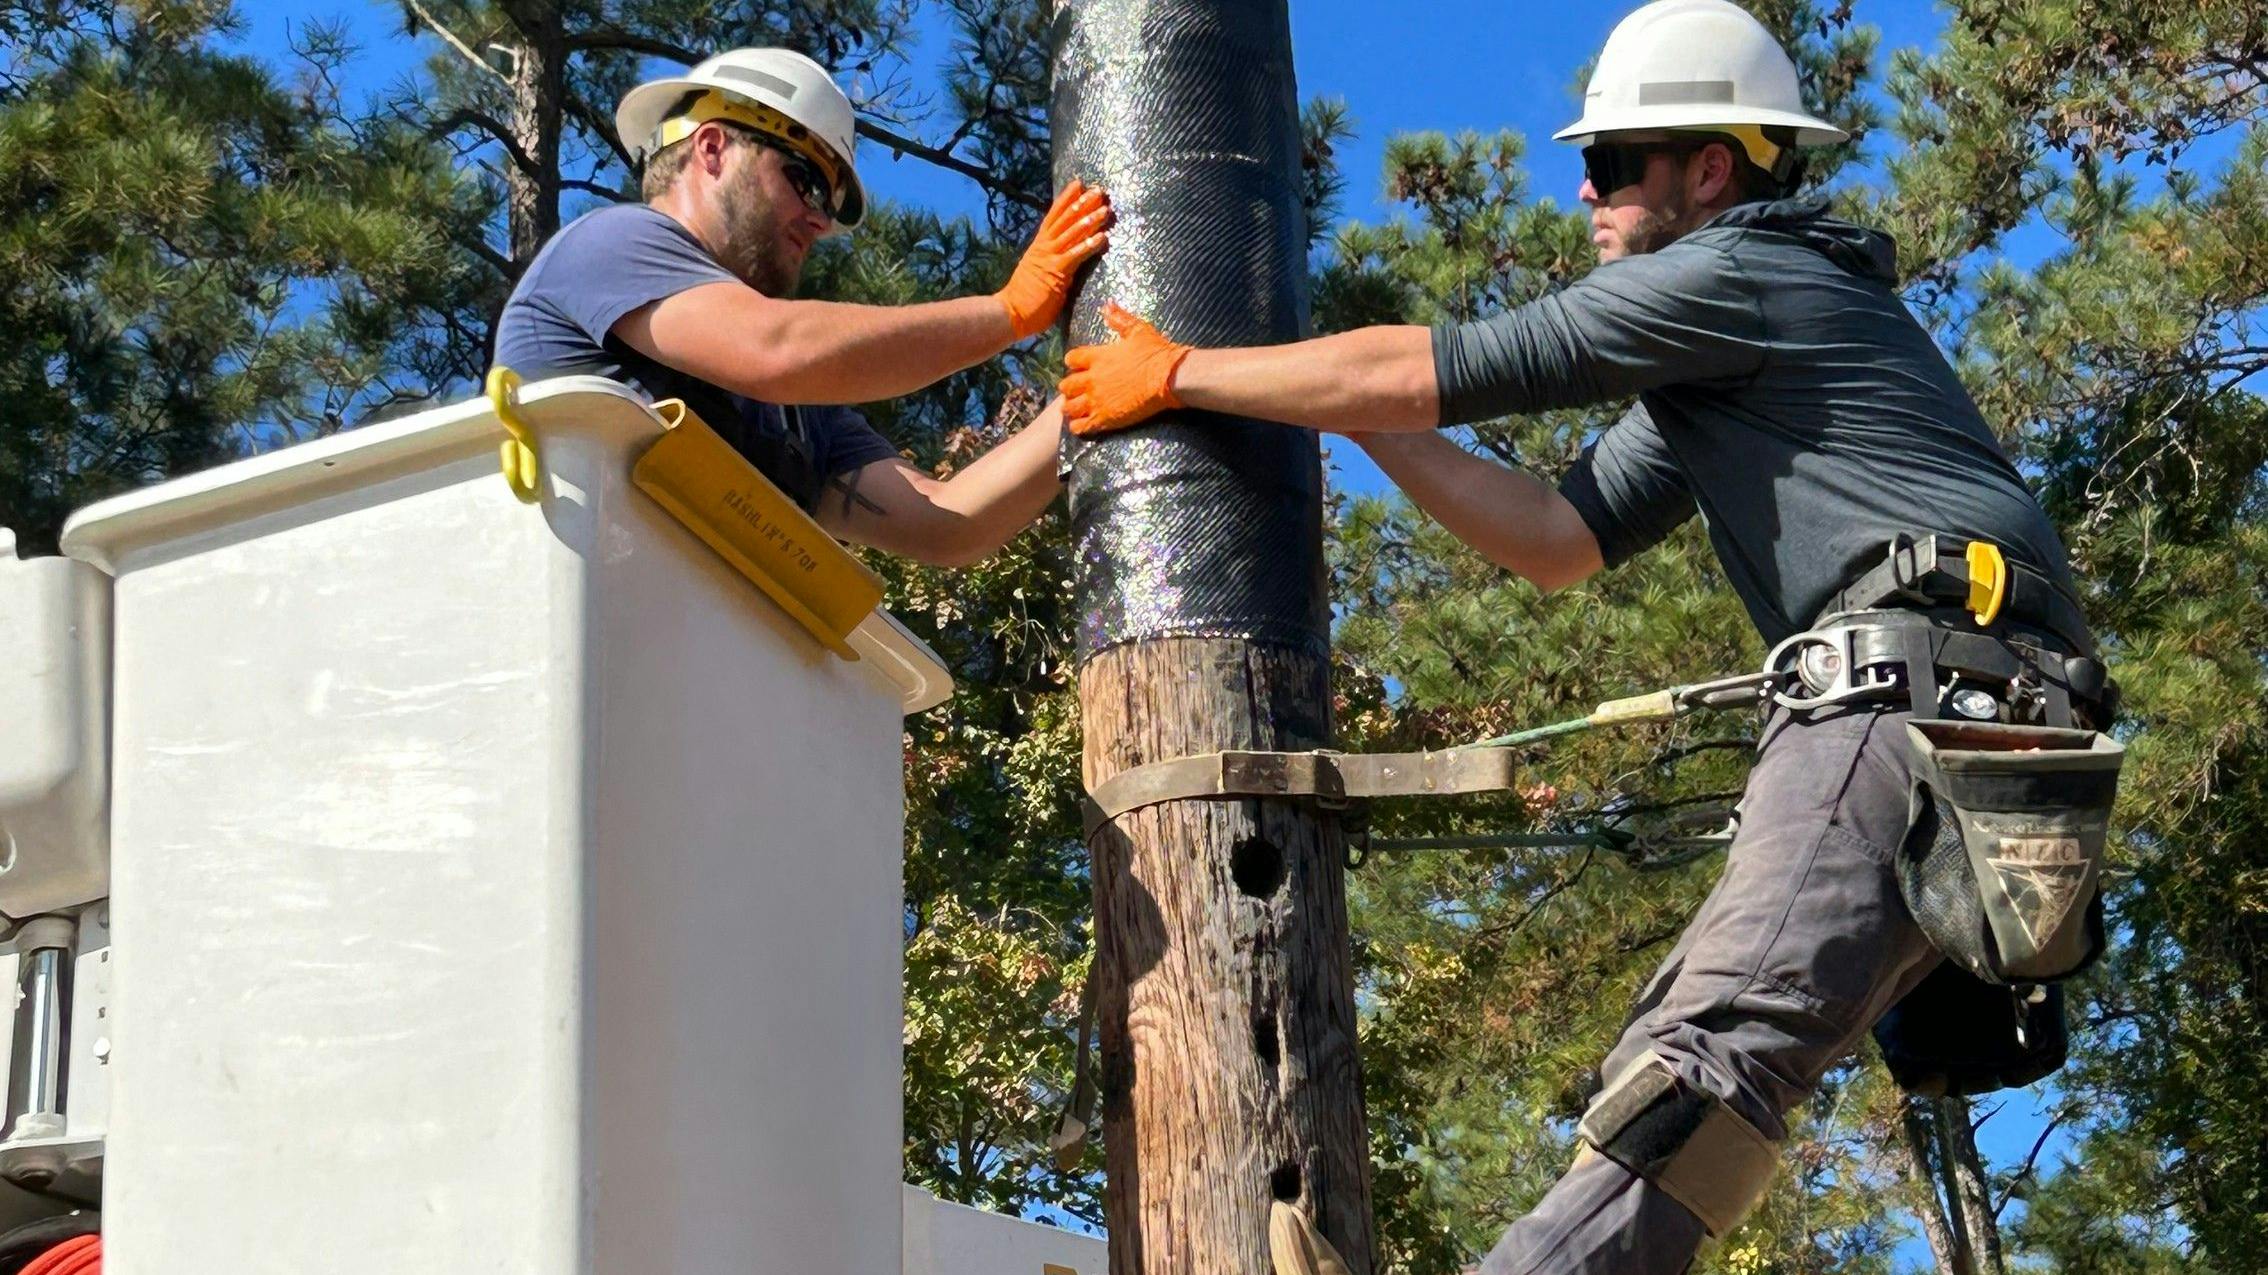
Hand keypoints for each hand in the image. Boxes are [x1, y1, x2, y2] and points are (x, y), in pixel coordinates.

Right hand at [995, 180, 1112, 338]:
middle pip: (1065, 219)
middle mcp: (1044, 247)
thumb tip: (1065, 256)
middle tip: (1098, 190)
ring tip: (1105, 210)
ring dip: (1090, 220)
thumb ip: (1051, 260)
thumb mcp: (1039, 270)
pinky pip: (1075, 255)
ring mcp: (1049, 258)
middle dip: (1082, 203)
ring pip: (1072, 233)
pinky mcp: (1056, 273)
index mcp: (1040, 245)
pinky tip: (1102, 238)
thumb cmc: (1026, 298)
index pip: (1054, 215)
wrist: (1010, 312)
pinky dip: (1089, 245)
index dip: (1067, 199)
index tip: (1079, 184)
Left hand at [1061, 303, 1191, 435]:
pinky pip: (1080, 426)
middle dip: (1069, 387)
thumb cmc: (1156, 352)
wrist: (1169, 378)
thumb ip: (1119, 319)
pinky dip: (1078, 426)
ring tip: (1078, 408)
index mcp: (1097, 357)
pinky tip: (1083, 424)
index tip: (1080, 366)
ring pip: (1069, 407)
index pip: (1071, 359)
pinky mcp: (1105, 419)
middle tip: (1078, 390)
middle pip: (1065, 385)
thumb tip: (1107, 304)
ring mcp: (1096, 400)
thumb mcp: (1138, 330)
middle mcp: (1091, 379)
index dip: (1073, 363)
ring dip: (1071, 407)